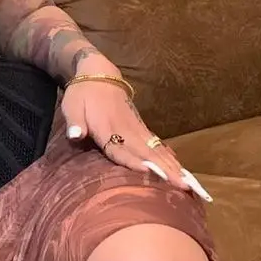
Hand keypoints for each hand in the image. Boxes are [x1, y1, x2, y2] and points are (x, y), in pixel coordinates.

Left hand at [60, 79, 212, 202]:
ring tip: (189, 183)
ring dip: (173, 166)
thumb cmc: (82, 93)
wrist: (99, 74)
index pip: (120, 148)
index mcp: (106, 127)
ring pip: (156, 150)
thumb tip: (75, 135)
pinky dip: (169, 156)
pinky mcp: (141, 127)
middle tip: (184, 186)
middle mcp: (125, 129)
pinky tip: (181, 169)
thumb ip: (74, 122)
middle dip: (165, 170)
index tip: (149, 172)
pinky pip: (157, 144)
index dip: (133, 161)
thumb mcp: (71, 105)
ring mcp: (136, 128)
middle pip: (146, 153)